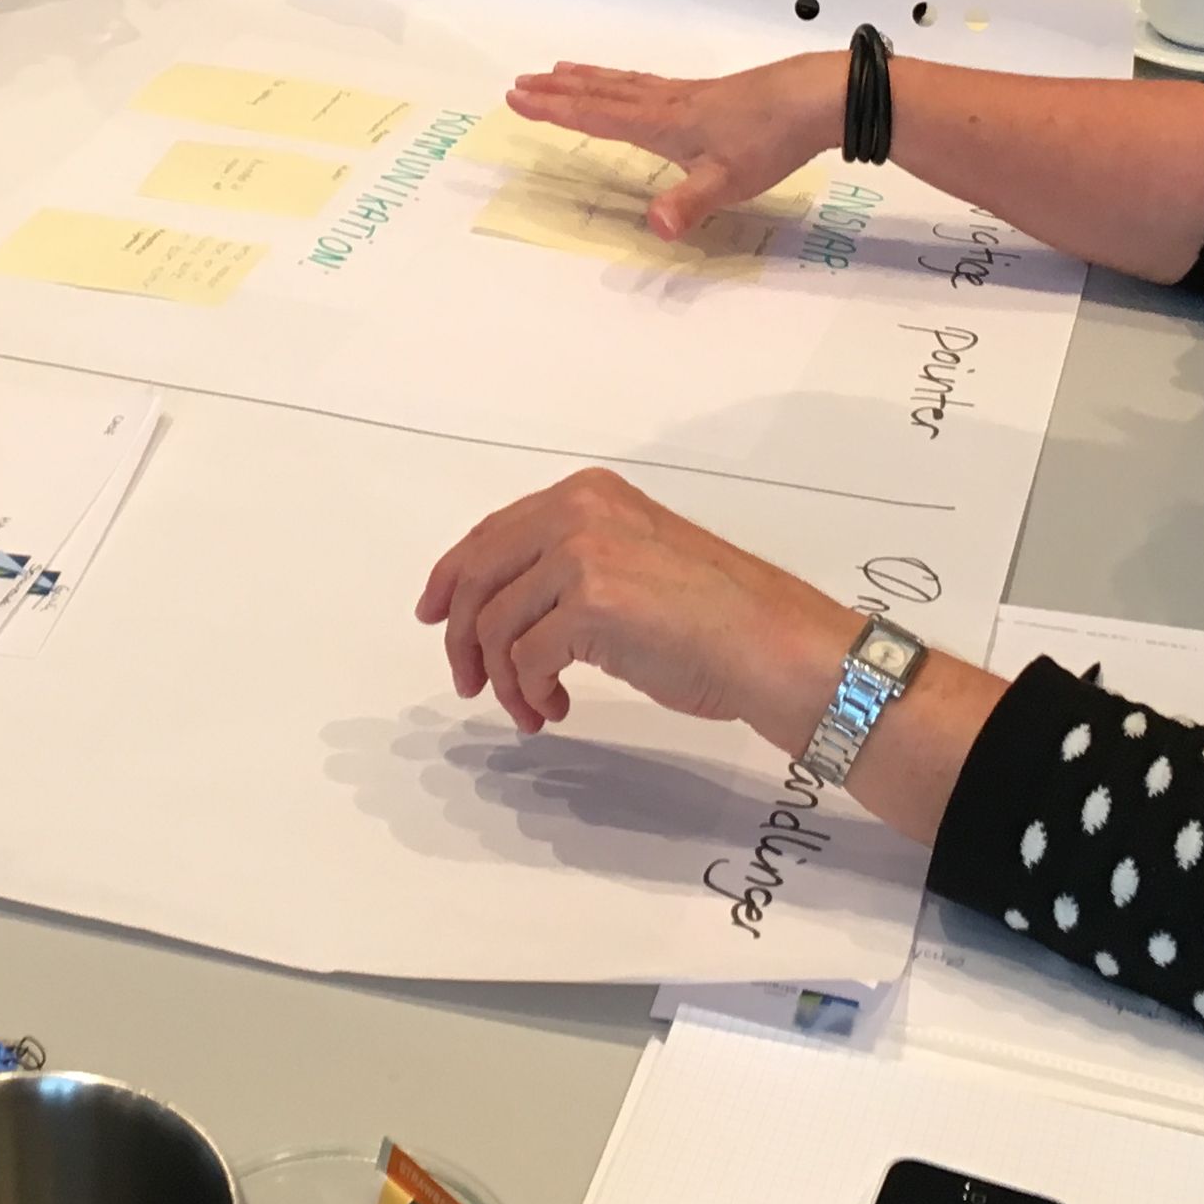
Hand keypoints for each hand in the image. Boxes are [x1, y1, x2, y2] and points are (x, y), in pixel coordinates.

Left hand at [417, 468, 857, 738]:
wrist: (771, 643)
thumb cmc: (718, 615)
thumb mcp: (635, 559)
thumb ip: (572, 562)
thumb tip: (508, 606)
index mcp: (587, 494)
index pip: (491, 534)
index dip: (452, 577)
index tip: (433, 616)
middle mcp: (577, 512)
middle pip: (477, 577)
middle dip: (462, 637)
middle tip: (469, 684)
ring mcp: (580, 555)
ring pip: (494, 625)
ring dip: (502, 680)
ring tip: (528, 710)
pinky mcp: (588, 605)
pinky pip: (524, 660)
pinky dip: (528, 693)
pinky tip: (554, 709)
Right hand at [506, 52, 846, 238]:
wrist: (816, 97)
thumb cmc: (771, 138)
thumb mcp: (729, 181)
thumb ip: (688, 204)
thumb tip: (654, 227)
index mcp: (662, 123)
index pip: (597, 116)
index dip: (555, 109)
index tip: (517, 97)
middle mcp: (667, 103)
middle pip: (602, 93)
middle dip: (559, 90)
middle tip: (521, 82)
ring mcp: (686, 94)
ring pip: (623, 83)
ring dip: (587, 79)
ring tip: (559, 71)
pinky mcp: (706, 94)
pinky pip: (646, 82)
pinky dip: (621, 79)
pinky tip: (628, 84)